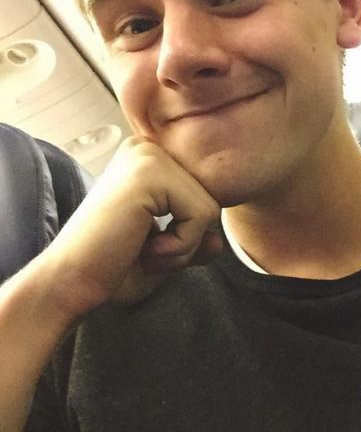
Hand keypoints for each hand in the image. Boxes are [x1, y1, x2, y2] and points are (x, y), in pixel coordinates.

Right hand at [41, 136, 220, 322]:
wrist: (70, 285)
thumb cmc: (111, 270)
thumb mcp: (166, 254)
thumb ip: (195, 242)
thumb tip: (219, 241)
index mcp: (149, 159)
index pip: (204, 196)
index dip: (186, 234)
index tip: (143, 245)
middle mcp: (147, 147)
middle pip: (211, 199)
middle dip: (186, 240)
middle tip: (141, 250)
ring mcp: (147, 156)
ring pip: (210, 209)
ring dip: (182, 246)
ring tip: (141, 249)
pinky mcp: (149, 173)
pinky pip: (201, 216)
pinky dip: (179, 246)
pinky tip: (143, 248)